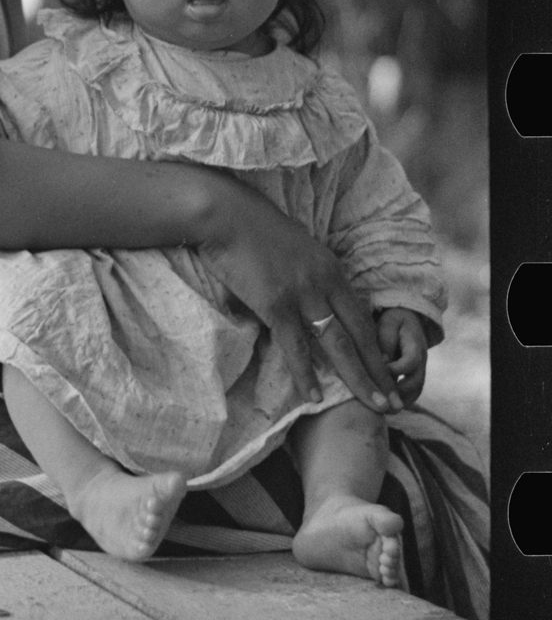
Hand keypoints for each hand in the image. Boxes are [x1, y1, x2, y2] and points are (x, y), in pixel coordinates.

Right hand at [194, 173, 403, 415]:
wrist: (223, 214)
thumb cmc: (250, 229)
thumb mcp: (293, 251)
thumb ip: (306, 278)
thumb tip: (304, 305)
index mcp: (331, 268)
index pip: (362, 317)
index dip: (378, 349)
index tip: (389, 373)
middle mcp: (325, 283)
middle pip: (360, 335)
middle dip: (380, 371)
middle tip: (396, 402)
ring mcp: (302, 294)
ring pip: (338, 345)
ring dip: (358, 378)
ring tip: (374, 405)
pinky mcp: (276, 304)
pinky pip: (296, 346)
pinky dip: (306, 374)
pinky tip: (315, 398)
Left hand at [375, 306, 427, 405]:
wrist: (408, 321)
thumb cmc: (393, 322)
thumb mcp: (388, 325)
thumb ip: (386, 343)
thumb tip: (382, 364)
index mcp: (415, 345)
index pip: (411, 362)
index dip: (396, 369)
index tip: (379, 370)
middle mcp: (421, 361)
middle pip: (416, 383)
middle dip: (398, 393)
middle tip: (378, 398)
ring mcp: (420, 371)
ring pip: (415, 392)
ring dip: (399, 401)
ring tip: (380, 407)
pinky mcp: (415, 378)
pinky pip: (410, 394)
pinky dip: (399, 401)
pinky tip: (383, 404)